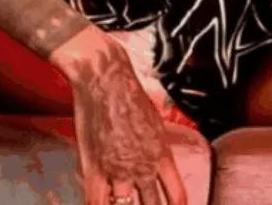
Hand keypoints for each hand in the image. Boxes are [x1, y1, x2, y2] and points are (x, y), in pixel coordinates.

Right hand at [52, 28, 186, 204]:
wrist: (105, 79)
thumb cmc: (129, 93)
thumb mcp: (154, 120)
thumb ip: (155, 146)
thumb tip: (157, 160)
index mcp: (161, 154)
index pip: (177, 195)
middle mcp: (142, 167)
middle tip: (147, 204)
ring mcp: (117, 170)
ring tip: (123, 202)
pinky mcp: (94, 169)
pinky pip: (96, 202)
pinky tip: (101, 204)